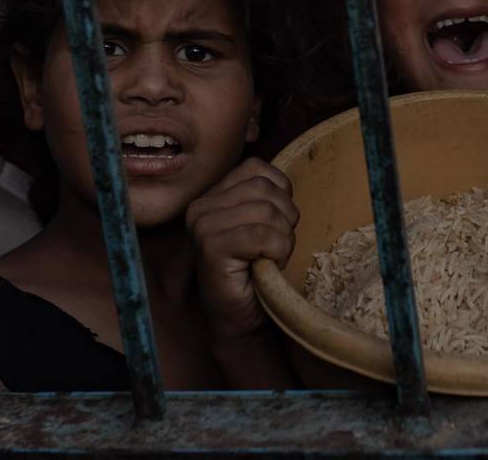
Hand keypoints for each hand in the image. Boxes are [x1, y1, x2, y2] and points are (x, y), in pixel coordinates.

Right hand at [186, 157, 298, 341]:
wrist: (242, 319)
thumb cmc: (256, 271)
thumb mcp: (263, 223)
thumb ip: (266, 197)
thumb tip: (286, 185)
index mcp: (213, 194)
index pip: (257, 168)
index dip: (280, 193)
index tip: (277, 223)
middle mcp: (201, 206)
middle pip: (264, 189)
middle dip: (285, 218)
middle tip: (276, 246)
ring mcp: (202, 225)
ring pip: (266, 211)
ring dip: (282, 238)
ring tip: (270, 257)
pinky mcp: (210, 247)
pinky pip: (262, 235)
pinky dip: (277, 251)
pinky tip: (267, 265)